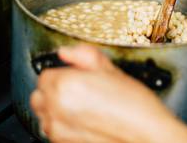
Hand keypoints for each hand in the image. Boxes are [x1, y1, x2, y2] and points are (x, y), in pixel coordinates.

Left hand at [30, 45, 186, 142]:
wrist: (147, 136)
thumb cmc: (135, 107)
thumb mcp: (112, 70)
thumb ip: (84, 56)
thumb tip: (67, 51)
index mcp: (65, 85)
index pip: (45, 74)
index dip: (63, 73)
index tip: (77, 76)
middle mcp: (56, 109)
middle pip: (39, 95)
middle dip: (55, 91)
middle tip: (79, 90)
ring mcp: (58, 130)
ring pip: (44, 114)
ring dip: (56, 109)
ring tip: (83, 107)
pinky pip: (52, 131)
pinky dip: (63, 125)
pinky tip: (84, 120)